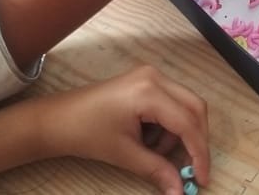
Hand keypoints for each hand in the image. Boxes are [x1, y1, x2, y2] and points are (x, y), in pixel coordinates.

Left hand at [35, 66, 209, 194]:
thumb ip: (157, 170)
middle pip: (195, 108)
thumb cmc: (87, 133)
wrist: (57, 119)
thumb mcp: (124, 154)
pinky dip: (170, 125)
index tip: (201, 179)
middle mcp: (156, 76)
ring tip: (155, 153)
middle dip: (196, 141)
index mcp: (149, 91)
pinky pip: (172, 103)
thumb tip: (180, 192)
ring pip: (186, 105)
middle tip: (191, 169)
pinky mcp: (147, 80)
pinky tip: (150, 140)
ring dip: (180, 134)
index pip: (187, 123)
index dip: (199, 152)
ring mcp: (152, 75)